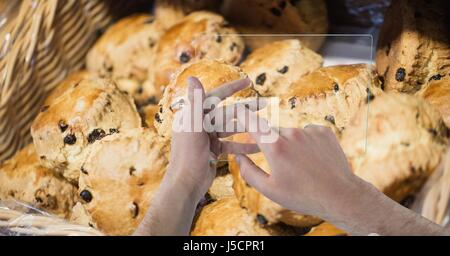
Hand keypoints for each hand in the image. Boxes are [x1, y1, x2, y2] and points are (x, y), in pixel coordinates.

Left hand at [135, 77, 260, 235]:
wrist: (186, 184)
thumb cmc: (187, 155)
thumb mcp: (193, 126)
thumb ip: (195, 101)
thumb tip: (192, 76)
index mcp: (193, 114)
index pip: (215, 95)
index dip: (232, 88)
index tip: (248, 81)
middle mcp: (200, 123)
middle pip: (227, 112)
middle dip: (246, 108)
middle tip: (265, 103)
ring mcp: (207, 137)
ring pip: (231, 128)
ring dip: (247, 127)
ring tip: (266, 126)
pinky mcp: (213, 150)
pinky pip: (231, 144)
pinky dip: (243, 145)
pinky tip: (258, 146)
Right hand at [234, 108, 449, 235]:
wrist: (340, 196)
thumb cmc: (302, 196)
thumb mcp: (269, 189)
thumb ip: (248, 171)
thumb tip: (238, 156)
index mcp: (274, 147)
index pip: (251, 122)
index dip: (241, 114)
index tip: (235, 109)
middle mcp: (291, 133)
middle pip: (272, 131)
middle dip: (271, 143)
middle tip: (281, 164)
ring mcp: (309, 131)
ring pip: (290, 133)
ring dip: (290, 144)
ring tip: (301, 166)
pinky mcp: (324, 131)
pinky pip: (307, 132)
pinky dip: (306, 142)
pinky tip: (313, 160)